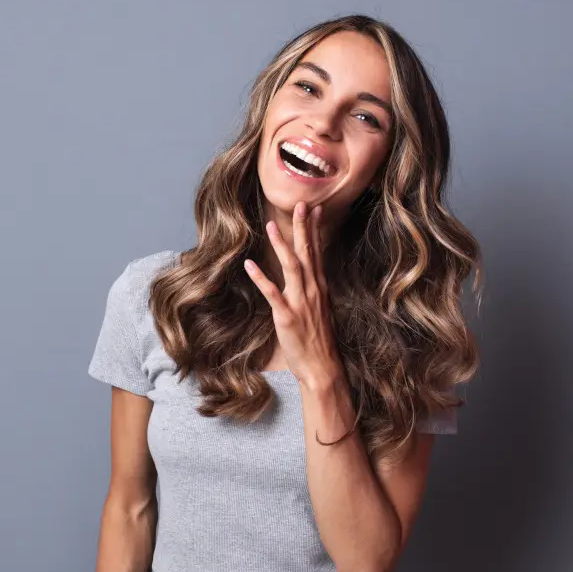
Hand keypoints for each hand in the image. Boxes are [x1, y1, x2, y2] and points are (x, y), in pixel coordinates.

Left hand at [244, 201, 344, 390]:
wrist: (322, 367)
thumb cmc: (319, 340)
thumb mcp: (320, 309)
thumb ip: (313, 289)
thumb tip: (308, 274)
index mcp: (320, 287)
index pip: (318, 252)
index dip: (315, 229)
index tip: (315, 208)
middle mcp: (313, 290)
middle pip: (308, 253)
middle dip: (303, 228)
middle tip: (300, 204)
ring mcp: (300, 303)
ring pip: (292, 267)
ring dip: (281, 245)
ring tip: (271, 225)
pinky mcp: (287, 317)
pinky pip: (273, 293)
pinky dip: (261, 277)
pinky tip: (250, 264)